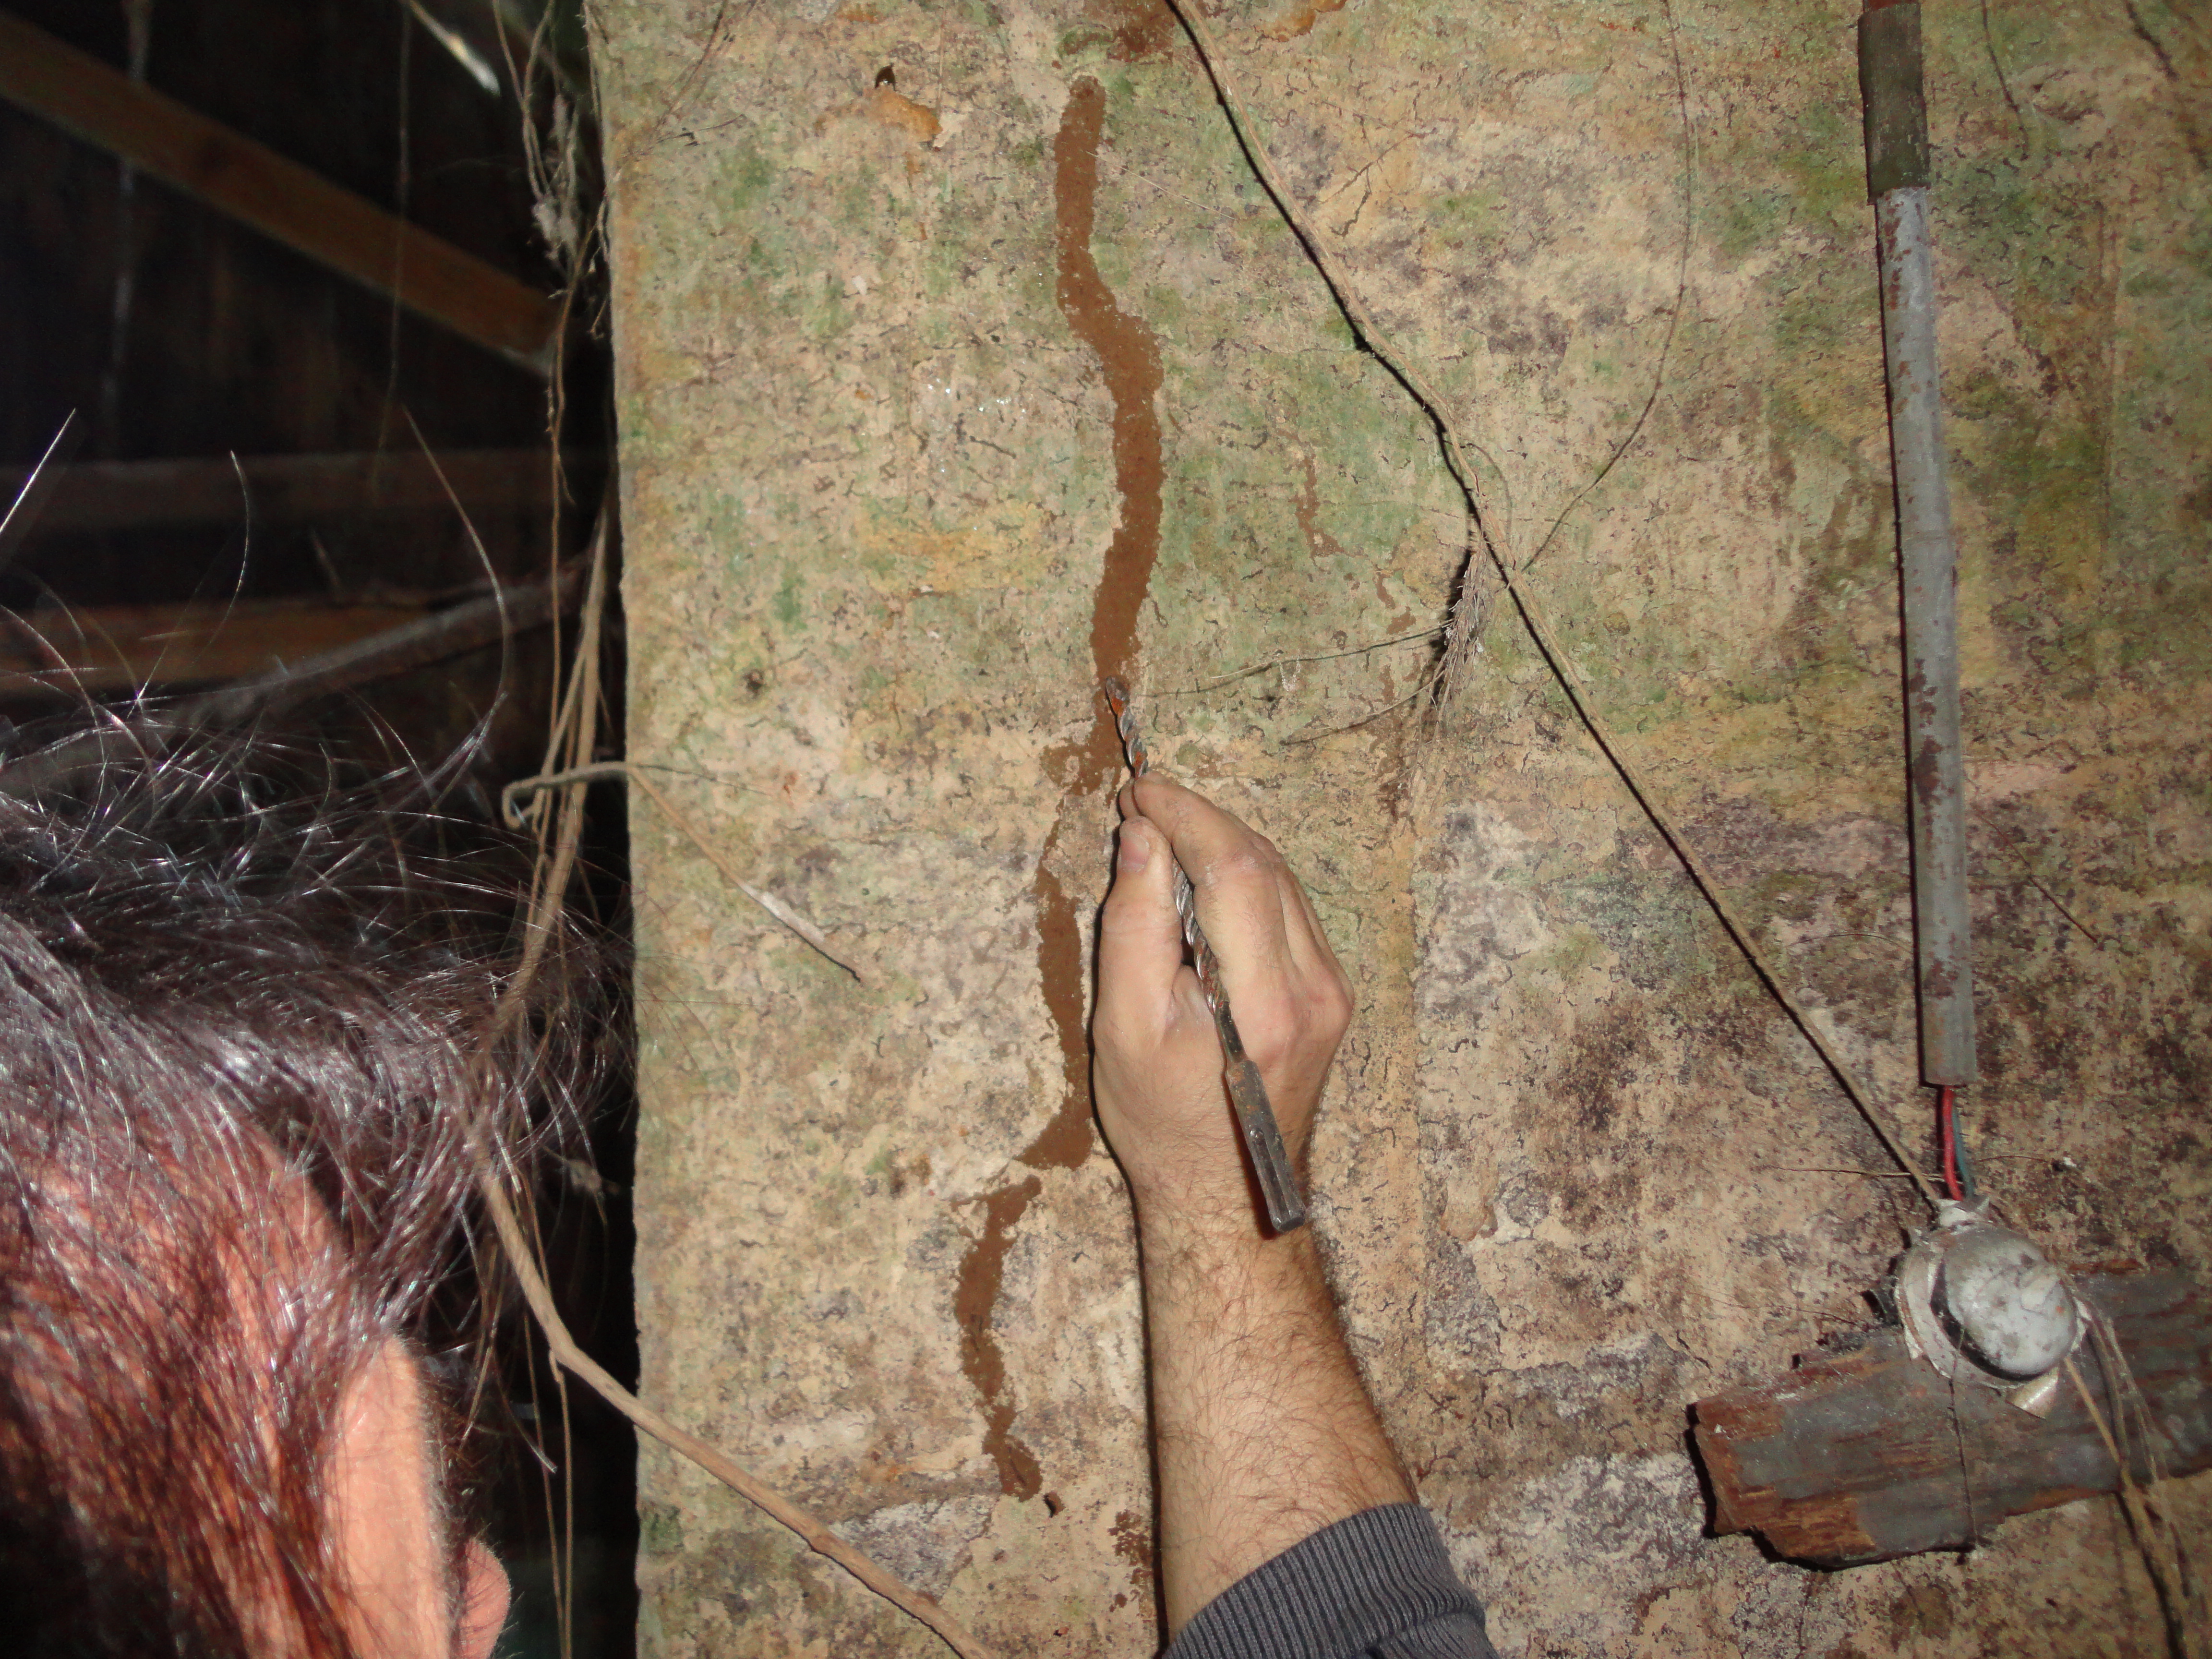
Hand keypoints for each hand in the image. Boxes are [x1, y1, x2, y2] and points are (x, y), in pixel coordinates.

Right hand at [1091, 774, 1353, 1233]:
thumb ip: (1134, 927)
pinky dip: (1244, 879)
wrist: (1224, 1194)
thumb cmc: (1160, 1119)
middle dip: (1202, 821)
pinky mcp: (1332, 994)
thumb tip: (1142, 837)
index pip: (1235, 867)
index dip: (1186, 815)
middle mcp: (1316, 989)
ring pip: (1281, 879)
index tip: (1140, 791)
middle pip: (1263, 863)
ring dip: (1223, 845)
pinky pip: (1288, 909)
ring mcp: (1333, 991)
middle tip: (1144, 807)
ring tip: (1164, 836)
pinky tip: (1201, 881)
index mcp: (1265, 1003)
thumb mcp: (1123, 1027)